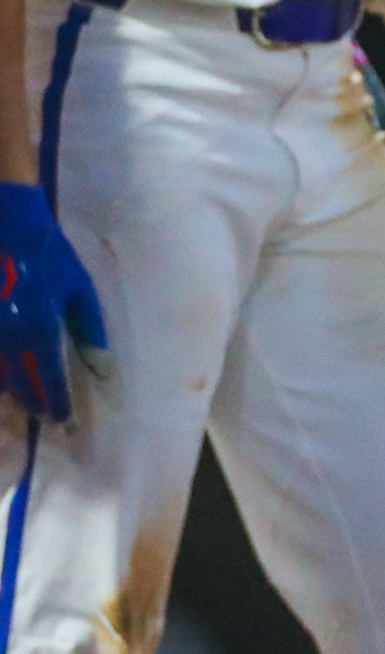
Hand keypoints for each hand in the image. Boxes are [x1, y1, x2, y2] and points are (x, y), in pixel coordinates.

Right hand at [0, 182, 107, 422]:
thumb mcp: (79, 290)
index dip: (58, 407)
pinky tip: (10, 383)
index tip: (67, 425)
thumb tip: (104, 372)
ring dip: (17, 396)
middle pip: (23, 387)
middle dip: (37, 407)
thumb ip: (91, 333)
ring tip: (33, 408)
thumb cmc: (50, 258)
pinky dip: (2, 377)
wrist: (8, 229)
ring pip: (1, 379)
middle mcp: (10, 340)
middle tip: (52, 422)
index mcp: (40, 330)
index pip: (51, 382)